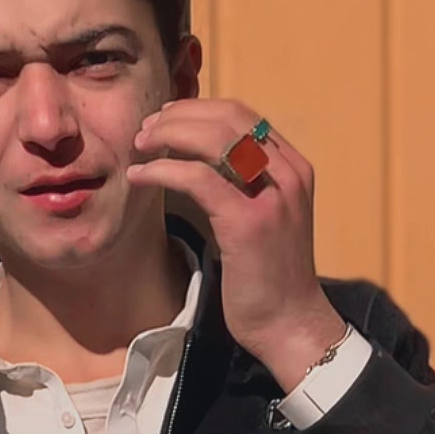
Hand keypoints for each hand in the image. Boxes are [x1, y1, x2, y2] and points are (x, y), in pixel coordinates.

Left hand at [128, 100, 345, 389]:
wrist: (291, 324)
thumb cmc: (272, 278)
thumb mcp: (266, 217)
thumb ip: (244, 184)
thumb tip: (197, 158)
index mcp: (294, 168)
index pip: (242, 114)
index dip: (197, 109)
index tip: (164, 121)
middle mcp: (289, 174)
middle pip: (227, 117)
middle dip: (178, 116)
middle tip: (145, 131)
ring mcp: (272, 196)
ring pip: (214, 138)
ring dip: (169, 135)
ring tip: (140, 147)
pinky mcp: (248, 222)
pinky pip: (197, 178)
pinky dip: (162, 171)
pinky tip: (140, 177)